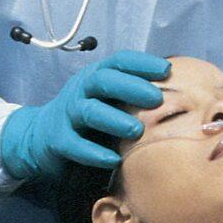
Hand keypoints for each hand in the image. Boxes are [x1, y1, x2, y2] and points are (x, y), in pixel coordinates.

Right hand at [0, 50, 170, 179]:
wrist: (40, 137)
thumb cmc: (89, 119)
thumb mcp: (109, 101)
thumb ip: (135, 96)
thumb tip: (182, 94)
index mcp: (97, 77)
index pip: (119, 62)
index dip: (142, 63)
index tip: (167, 70)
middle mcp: (81, 90)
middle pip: (103, 80)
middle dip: (130, 87)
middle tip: (155, 99)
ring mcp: (67, 114)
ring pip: (89, 111)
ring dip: (114, 119)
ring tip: (137, 132)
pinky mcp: (57, 140)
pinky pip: (74, 145)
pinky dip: (93, 153)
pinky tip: (114, 160)